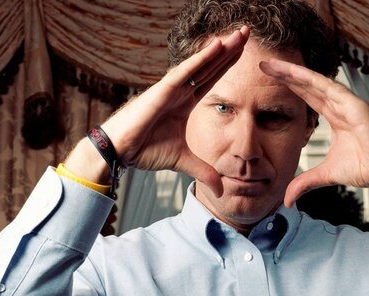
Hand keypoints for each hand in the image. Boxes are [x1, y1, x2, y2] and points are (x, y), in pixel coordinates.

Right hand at [94, 27, 250, 196]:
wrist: (120, 152)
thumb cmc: (144, 150)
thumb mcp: (183, 161)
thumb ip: (203, 171)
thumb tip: (220, 189)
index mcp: (184, 103)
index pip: (210, 79)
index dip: (226, 65)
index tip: (244, 53)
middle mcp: (179, 91)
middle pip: (209, 66)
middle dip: (229, 50)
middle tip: (248, 33)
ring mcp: (171, 89)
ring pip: (200, 64)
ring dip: (220, 49)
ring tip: (240, 34)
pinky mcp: (162, 91)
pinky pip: (185, 72)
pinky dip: (201, 59)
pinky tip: (217, 45)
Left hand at [259, 59, 368, 207]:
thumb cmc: (365, 168)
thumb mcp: (325, 175)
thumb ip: (304, 182)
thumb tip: (286, 199)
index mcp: (334, 116)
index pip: (307, 96)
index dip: (289, 86)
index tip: (269, 79)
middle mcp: (340, 105)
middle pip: (308, 85)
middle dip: (286, 74)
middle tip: (263, 64)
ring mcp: (348, 103)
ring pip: (316, 82)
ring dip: (294, 72)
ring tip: (273, 65)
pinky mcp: (356, 105)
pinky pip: (331, 88)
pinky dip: (312, 80)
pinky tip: (296, 73)